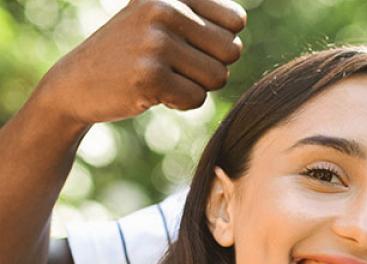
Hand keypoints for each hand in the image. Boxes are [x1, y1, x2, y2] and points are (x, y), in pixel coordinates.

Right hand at [31, 0, 245, 127]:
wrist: (75, 82)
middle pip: (232, 51)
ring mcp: (155, 41)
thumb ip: (202, 16)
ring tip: (163, 76)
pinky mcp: (149, 75)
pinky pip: (197, 98)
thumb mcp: (161, 19)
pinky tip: (153, 92)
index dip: (219, 42)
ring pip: (218, 77)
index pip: (235, 20)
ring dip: (196, 85)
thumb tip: (241, 21)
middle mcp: (164, 9)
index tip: (189, 45)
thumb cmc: (133, 53)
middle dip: (211, 66)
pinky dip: (180, 102)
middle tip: (176, 66)